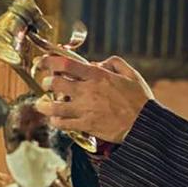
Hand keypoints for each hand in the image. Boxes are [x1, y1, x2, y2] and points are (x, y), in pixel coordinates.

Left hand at [35, 55, 153, 143]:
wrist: (144, 125)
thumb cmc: (140, 100)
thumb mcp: (132, 74)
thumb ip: (114, 63)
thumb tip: (97, 63)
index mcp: (98, 76)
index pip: (66, 64)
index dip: (49, 61)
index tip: (42, 62)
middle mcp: (87, 91)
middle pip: (55, 83)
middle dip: (47, 82)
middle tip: (48, 84)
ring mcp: (85, 109)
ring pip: (53, 106)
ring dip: (44, 105)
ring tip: (42, 104)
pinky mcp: (85, 125)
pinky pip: (62, 124)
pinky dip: (56, 121)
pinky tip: (56, 119)